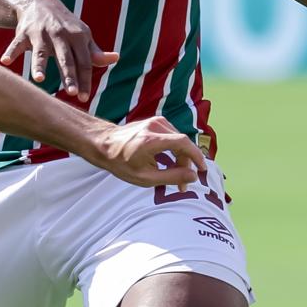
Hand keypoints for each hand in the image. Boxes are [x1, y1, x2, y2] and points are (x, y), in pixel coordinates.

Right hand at [1, 0, 116, 98]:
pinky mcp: (23, 32)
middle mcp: (60, 34)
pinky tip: (5, 62)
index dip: (85, 79)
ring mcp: (41, 33)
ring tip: (40, 79)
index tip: (84, 97)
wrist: (40, 2)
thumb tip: (115, 59)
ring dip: (39, 65)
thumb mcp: (82, 35)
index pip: (83, 61)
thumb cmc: (65, 25)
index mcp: (78, 36)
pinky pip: (16, 44)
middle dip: (69, 75)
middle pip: (66, 58)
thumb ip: (95, 52)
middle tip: (72, 92)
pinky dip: (10, 52)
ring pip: (40, 52)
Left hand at [88, 117, 208, 188]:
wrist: (103, 144)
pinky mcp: (156, 122)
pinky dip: (174, 151)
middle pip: (182, 144)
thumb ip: (171, 177)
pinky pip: (172, 138)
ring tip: (176, 178)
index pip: (183, 143)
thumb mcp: (145, 178)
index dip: (197, 156)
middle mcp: (156, 126)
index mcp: (152, 139)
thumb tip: (194, 176)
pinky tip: (169, 165)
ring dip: (181, 159)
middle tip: (183, 185)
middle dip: (186, 165)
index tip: (203, 170)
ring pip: (179, 142)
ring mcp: (156, 122)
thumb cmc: (121, 163)